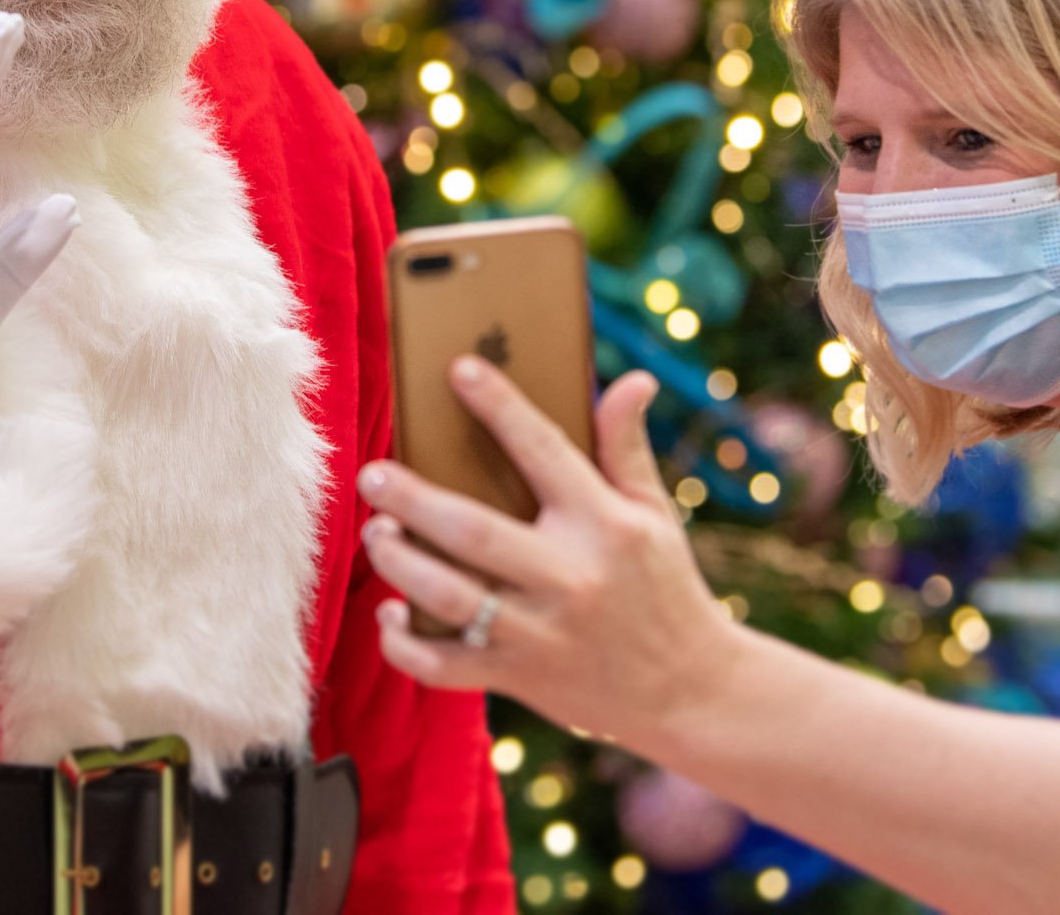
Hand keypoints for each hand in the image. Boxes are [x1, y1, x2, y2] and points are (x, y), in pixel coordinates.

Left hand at [357, 358, 738, 749]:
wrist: (688, 690)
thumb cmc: (664, 587)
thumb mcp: (653, 513)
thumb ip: (626, 447)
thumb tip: (631, 378)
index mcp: (606, 525)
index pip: (545, 452)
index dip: (501, 407)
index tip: (460, 369)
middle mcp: (570, 577)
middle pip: (474, 532)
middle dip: (413, 500)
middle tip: (372, 472)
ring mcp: (540, 633)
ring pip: (449, 597)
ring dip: (399, 563)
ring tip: (375, 532)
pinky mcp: (518, 677)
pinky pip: (444, 666)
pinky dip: (404, 644)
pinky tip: (388, 611)